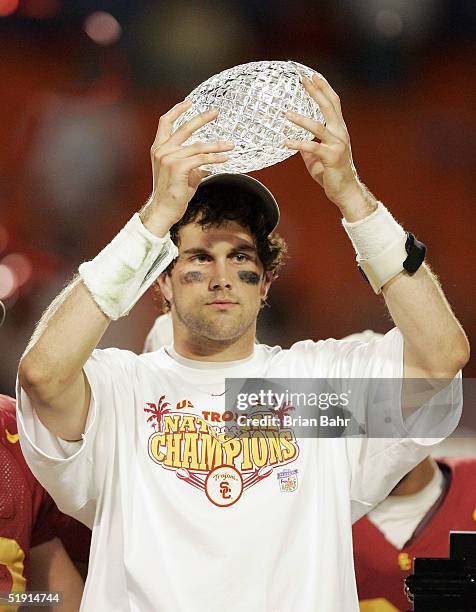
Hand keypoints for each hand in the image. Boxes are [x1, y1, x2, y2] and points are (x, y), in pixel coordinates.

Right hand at [141, 100, 234, 235]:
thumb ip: (193, 163)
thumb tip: (208, 162)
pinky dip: (216, 158)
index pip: (165, 122)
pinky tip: (226, 158)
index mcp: (159, 148)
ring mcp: (169, 158)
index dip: (177, 110)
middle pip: (184, 128)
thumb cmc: (173, 193)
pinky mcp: (178, 167)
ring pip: (198, 146)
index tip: (190, 102)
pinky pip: (202, 159)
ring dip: (217, 145)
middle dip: (201, 118)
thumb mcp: (183, 173)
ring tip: (231, 144)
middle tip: (216, 112)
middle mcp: (162, 150)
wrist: (164, 209)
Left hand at [285, 75, 361, 209]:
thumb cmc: (331, 173)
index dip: (323, 88)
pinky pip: (312, 148)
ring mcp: (337, 145)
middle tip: (303, 80)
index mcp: (339, 130)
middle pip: (328, 107)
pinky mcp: (332, 157)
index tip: (313, 76)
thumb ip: (308, 146)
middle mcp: (340, 134)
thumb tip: (293, 140)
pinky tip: (286, 142)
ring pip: (318, 126)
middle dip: (316, 92)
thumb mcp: (316, 156)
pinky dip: (298, 144)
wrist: (344, 190)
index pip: (332, 103)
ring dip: (301, 119)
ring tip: (286, 113)